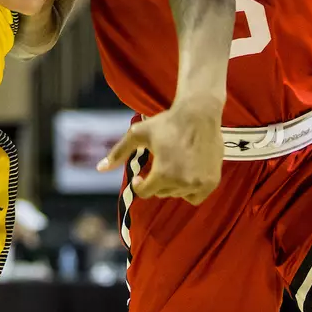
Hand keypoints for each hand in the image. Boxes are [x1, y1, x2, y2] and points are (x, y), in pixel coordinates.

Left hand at [96, 98, 221, 204]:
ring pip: (179, 194)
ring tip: (173, 167)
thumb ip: (118, 152)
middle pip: (162, 193)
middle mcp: (182, 182)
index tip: (140, 176)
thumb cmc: (166, 123)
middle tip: (159, 165)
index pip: (146, 192)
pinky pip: (196, 197)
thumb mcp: (138, 134)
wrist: (199, 114)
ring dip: (173, 185)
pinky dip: (190, 190)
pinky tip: (186, 175)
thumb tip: (99, 168)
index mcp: (163, 174)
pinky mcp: (212, 182)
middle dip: (157, 182)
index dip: (140, 183)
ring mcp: (199, 183)